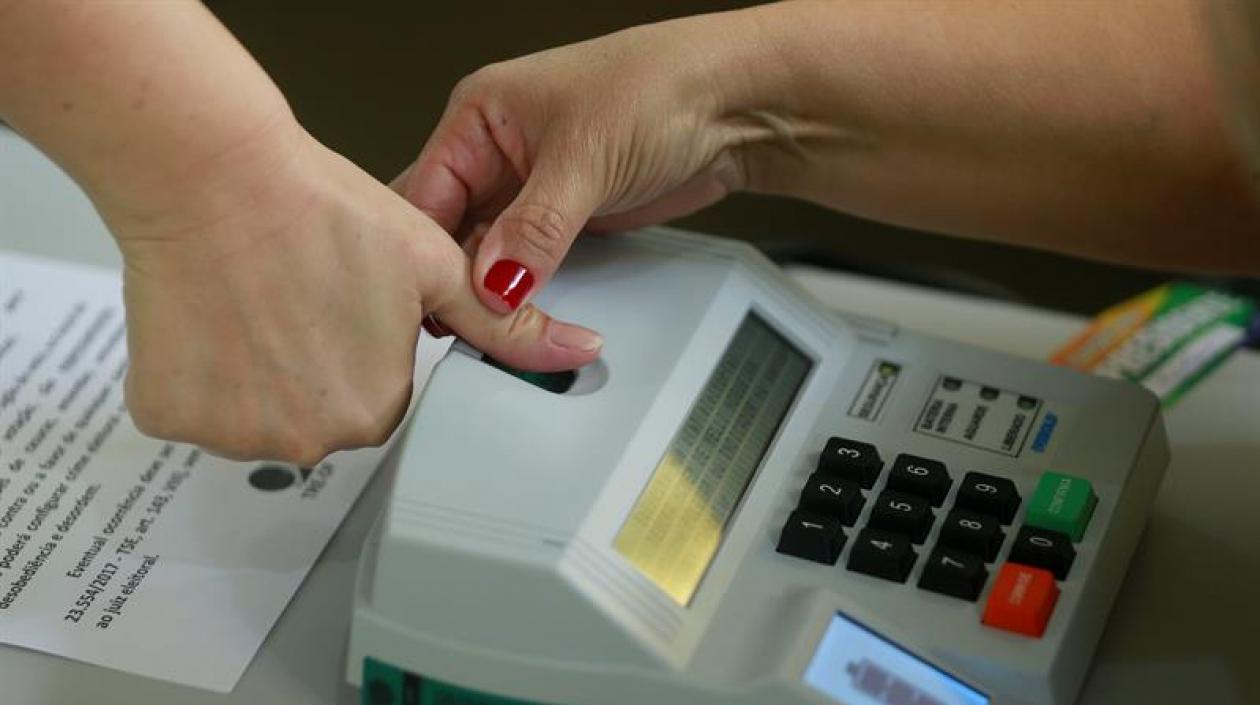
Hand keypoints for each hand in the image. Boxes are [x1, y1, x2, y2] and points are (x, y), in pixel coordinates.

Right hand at [108, 121, 602, 464]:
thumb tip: (581, 355)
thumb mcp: (434, 266)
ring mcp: (234, 433)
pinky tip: (215, 315)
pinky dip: (202, 370)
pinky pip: (197, 406)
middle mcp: (308, 438)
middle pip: (320, 412)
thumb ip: (506, 324)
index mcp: (376, 408)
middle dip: (314, 362)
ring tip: (259, 299)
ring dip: (257, 369)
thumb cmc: (320, 210)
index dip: (366, 341)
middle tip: (301, 293)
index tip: (346, 298)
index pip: (383, 395)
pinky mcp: (171, 414)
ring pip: (257, 412)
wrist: (215, 175)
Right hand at [393, 14, 762, 314]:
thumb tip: (495, 283)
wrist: (734, 103)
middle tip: (466, 323)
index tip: (437, 301)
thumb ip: (534, 228)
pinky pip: (530, 264)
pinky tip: (527, 315)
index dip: (427, 251)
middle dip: (458, 275)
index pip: (426, 194)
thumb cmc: (662, 84)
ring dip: (495, 289)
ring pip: (490, 253)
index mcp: (480, 114)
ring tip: (497, 326)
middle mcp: (499, 151)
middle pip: (451, 229)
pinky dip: (529, 291)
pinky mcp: (568, 218)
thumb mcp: (584, 157)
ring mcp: (534, 187)